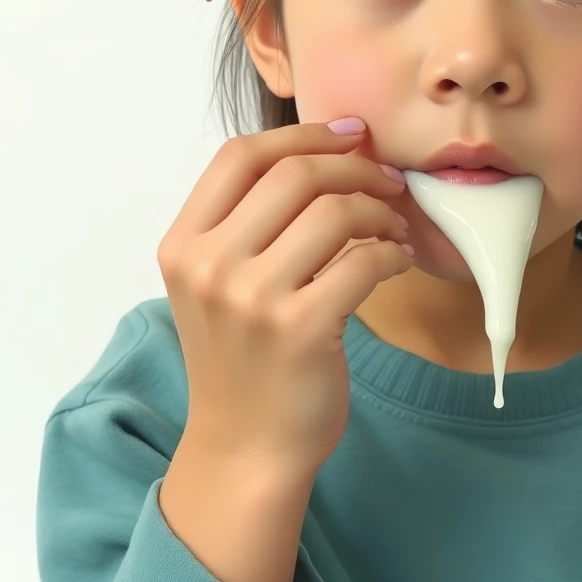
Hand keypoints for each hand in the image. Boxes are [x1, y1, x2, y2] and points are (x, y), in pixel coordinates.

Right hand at [156, 119, 410, 479]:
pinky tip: (398, 260)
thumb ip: (251, 222)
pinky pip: (366, 262)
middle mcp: (209, 266)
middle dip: (354, 167)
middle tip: (386, 180)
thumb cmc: (244, 358)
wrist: (247, 448)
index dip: (301, 133)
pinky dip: (393, 253)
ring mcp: (252, 299)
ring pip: (335, 213)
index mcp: (183, 244)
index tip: (348, 135)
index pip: (240, 156)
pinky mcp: (301, 330)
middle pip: (294, 174)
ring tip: (393, 227)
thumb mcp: (219, 283)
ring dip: (379, 210)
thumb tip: (330, 151)